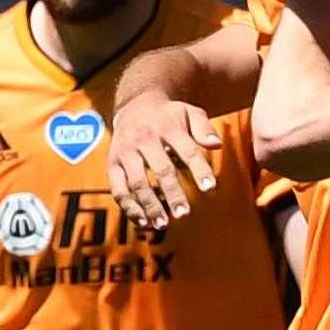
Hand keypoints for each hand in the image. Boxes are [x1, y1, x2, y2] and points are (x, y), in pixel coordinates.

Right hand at [107, 94, 220, 228]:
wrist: (135, 105)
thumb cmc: (169, 114)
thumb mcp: (189, 112)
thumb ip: (204, 128)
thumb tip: (217, 145)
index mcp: (168, 127)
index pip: (187, 150)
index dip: (199, 169)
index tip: (209, 188)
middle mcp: (145, 139)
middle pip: (161, 169)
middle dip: (172, 193)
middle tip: (184, 214)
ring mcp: (126, 153)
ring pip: (137, 183)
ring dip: (150, 205)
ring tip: (163, 224)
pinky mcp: (112, 164)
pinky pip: (118, 190)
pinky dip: (129, 208)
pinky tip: (143, 222)